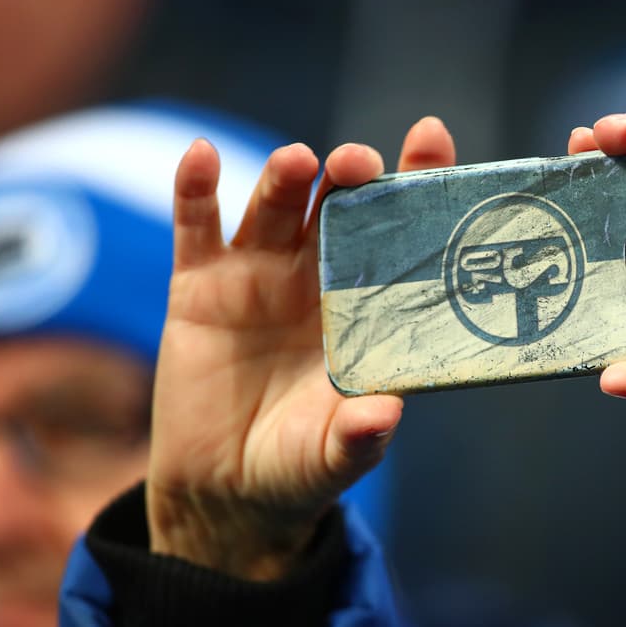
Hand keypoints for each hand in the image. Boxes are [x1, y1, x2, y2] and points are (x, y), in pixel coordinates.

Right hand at [147, 118, 456, 579]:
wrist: (227, 490)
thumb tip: (385, 415)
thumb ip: (361, 436)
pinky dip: (195, 190)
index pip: (400, 234)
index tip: (430, 136)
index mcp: (369, 307)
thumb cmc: (302, 466)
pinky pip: (197, 228)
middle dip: (351, 178)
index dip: (417, 182)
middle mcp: (320, 278)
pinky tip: (201, 156)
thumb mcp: (335, 456)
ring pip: (274, 208)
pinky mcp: (200, 287)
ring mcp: (259, 276)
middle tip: (358, 163)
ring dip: (284, 178)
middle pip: (339, 207)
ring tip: (297, 162)